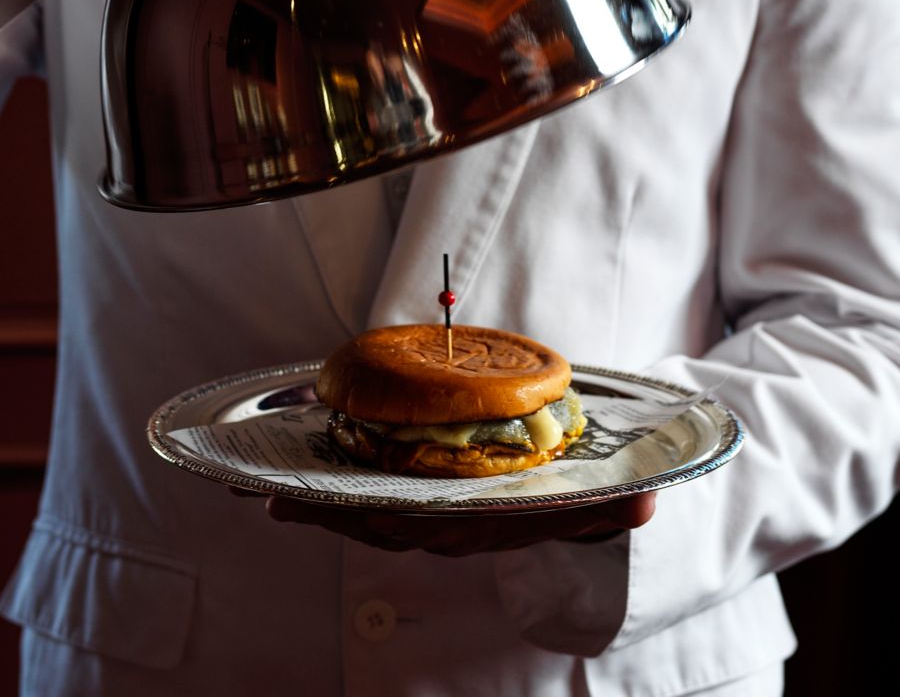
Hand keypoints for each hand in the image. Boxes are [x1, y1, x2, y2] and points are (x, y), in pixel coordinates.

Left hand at [264, 491, 655, 555]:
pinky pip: (368, 488)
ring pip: (366, 508)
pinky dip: (325, 482)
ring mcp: (433, 509)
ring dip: (315, 497)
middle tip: (269, 494)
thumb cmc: (582, 481)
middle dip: (325, 511)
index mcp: (484, 525)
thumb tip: (645, 504)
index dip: (375, 518)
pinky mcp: (420, 488)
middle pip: (378, 521)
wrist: (589, 483)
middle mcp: (451, 523)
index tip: (327, 508)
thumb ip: (616, 499)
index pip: (425, 526)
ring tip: (255, 479)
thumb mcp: (602, 492)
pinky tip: (284, 466)